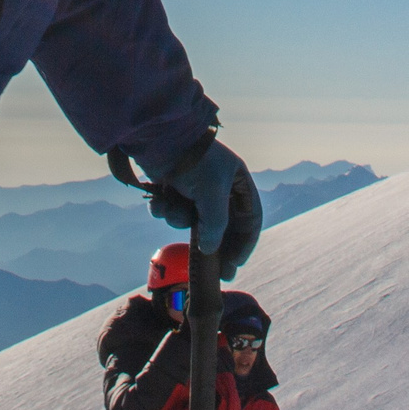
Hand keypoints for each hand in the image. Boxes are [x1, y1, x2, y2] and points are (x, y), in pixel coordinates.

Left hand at [152, 138, 262, 277]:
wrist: (159, 137)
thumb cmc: (195, 161)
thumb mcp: (213, 193)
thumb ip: (216, 225)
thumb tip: (210, 250)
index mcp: (237, 182)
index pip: (250, 218)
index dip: (244, 242)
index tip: (235, 262)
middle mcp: (218, 187)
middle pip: (221, 226)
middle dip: (214, 245)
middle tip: (216, 272)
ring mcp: (194, 189)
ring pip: (191, 221)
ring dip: (179, 218)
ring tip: (171, 206)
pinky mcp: (172, 189)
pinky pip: (171, 212)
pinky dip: (163, 209)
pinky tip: (158, 200)